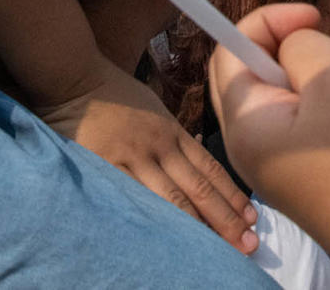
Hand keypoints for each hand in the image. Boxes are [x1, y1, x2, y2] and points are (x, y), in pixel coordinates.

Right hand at [38, 55, 257, 253]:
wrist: (77, 81)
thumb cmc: (115, 96)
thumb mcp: (154, 111)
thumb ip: (172, 138)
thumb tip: (193, 167)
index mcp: (173, 132)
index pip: (211, 169)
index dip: (233, 196)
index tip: (251, 219)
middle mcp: (160, 146)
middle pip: (199, 188)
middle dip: (226, 218)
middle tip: (248, 244)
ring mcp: (133, 157)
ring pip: (172, 199)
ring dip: (197, 227)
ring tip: (217, 250)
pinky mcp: (105, 167)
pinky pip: (133, 200)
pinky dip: (153, 221)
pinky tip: (168, 241)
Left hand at [210, 5, 329, 288]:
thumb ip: (299, 45)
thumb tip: (289, 47)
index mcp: (243, 123)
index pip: (229, 50)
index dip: (268, 20)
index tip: (313, 16)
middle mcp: (247, 148)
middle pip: (247, 75)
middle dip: (282, 47)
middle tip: (324, 44)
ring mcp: (274, 166)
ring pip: (276, 98)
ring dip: (307, 77)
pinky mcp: (301, 176)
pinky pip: (296, 123)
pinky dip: (320, 104)